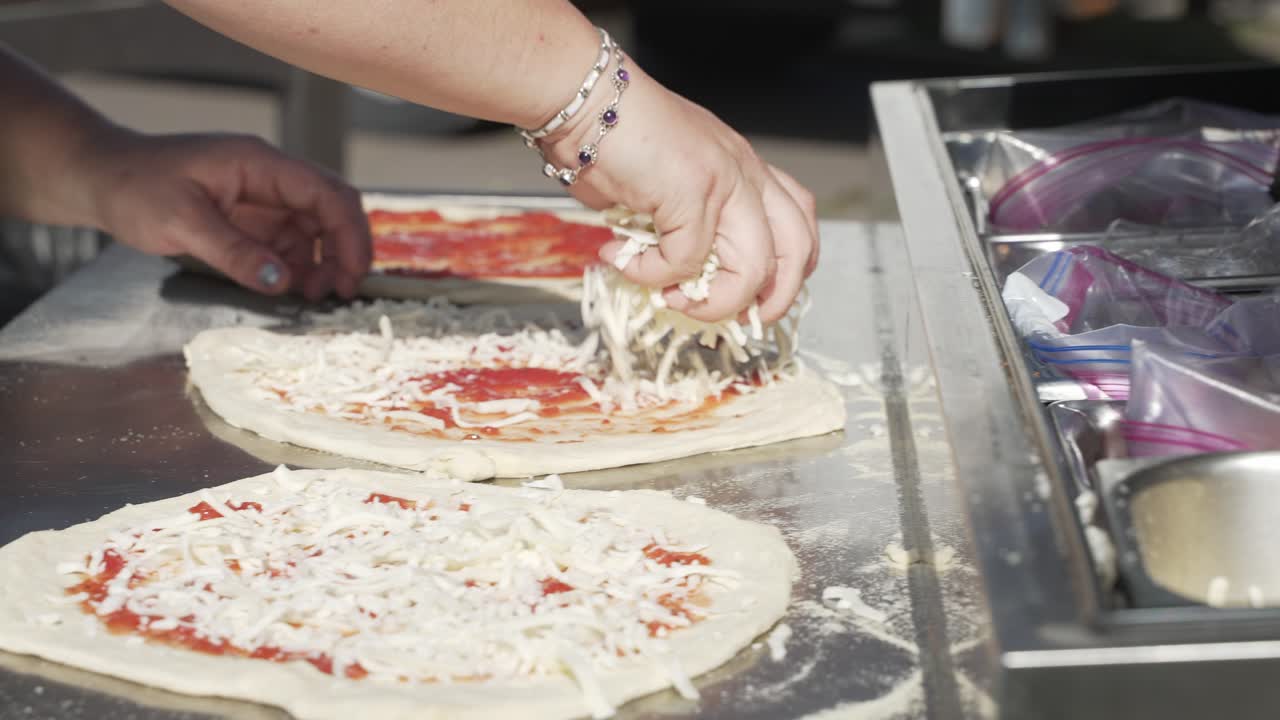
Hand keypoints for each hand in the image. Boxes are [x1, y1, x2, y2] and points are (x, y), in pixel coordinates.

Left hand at [80, 130, 370, 299]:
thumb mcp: (181, 221)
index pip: (327, 193)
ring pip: (314, 230)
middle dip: (344, 251)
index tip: (353, 274)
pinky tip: (290, 289)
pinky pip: (289, 243)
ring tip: (312, 297)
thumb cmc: (134, 186)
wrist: (100, 178)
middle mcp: (270, 178)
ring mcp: (263, 199)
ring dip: (321, 263)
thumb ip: (234, 252)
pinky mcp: (251, 220)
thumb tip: (282, 281)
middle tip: (340, 292)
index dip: (349, 234)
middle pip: (331, 210)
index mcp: (260, 164)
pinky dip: (297, 267)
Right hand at [542, 66, 818, 323]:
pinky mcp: (692, 193)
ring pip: (754, 267)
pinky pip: (684, 261)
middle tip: (740, 321)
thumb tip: (673, 275)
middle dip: (774, 299)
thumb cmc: (613, 138)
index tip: (756, 298)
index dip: (787, 269)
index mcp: (745, 167)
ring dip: (717, 302)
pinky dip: (650, 274)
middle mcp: (745, 172)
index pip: (798, 220)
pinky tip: (620, 259)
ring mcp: (724, 181)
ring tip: (676, 302)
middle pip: (796, 248)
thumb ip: (682, 223)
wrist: (584, 101)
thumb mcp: (667, 182)